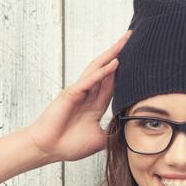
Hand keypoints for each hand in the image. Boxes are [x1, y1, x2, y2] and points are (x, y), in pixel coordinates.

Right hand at [27, 30, 131, 162]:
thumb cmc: (69, 145)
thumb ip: (113, 133)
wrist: (49, 149)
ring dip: (112, 54)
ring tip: (124, 40)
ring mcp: (79, 92)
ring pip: (98, 68)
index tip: (137, 59)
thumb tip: (129, 133)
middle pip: (107, 69)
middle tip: (132, 36)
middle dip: (119, 53)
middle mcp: (88, 94)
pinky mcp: (71, 93)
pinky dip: (102, 72)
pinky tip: (114, 62)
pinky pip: (90, 80)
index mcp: (95, 105)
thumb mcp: (99, 140)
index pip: (113, 84)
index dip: (125, 71)